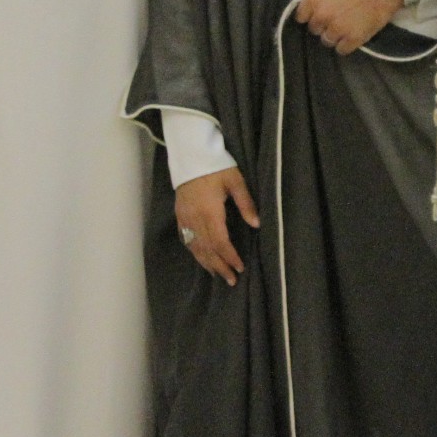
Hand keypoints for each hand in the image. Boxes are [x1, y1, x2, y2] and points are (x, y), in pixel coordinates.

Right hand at [175, 166, 258, 285]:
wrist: (190, 156)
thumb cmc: (216, 166)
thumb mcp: (235, 181)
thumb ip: (246, 203)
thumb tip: (257, 224)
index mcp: (210, 211)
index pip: (220, 241)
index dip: (230, 257)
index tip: (240, 267)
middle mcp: (195, 218)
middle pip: (207, 249)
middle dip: (220, 266)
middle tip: (231, 280)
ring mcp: (185, 218)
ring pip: (195, 247)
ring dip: (207, 263)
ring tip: (218, 275)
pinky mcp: (179, 216)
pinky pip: (187, 240)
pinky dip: (195, 252)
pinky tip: (202, 259)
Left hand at [291, 0, 403, 54]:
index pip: (301, 17)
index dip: (311, 14)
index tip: (323, 10)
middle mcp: (323, 16)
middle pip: (315, 30)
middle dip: (324, 25)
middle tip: (338, 16)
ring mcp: (338, 29)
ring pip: (328, 41)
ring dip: (335, 36)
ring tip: (348, 25)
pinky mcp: (353, 39)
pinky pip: (342, 50)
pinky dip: (347, 44)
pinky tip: (354, 34)